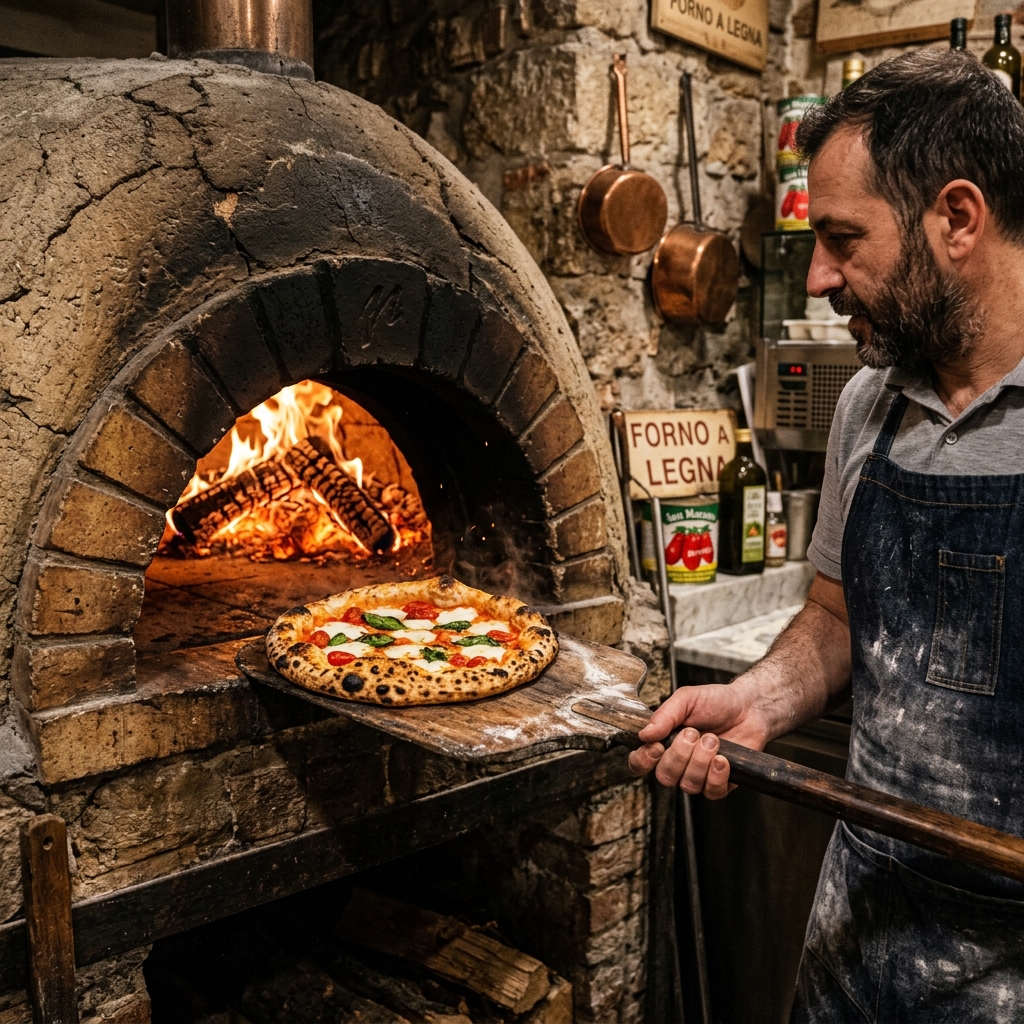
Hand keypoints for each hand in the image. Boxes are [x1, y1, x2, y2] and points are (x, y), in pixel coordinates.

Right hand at [627, 680, 768, 800]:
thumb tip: (644, 734)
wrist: (749, 707)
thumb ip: (664, 715)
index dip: (644, 761)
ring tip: (713, 739)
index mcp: (663, 742)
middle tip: (694, 733)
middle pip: (664, 776)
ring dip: (701, 761)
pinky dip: (717, 775)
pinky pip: (711, 792)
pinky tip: (723, 758)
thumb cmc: (716, 702)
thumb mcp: (686, 699)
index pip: (640, 763)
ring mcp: (699, 775)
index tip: (657, 747)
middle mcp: (678, 762)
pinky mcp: (720, 783)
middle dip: (680, 755)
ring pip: (688, 784)